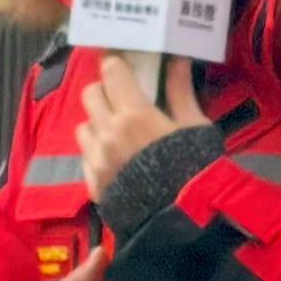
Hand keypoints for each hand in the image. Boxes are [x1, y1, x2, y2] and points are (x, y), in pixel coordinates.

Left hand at [77, 56, 208, 200]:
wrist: (186, 221)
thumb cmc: (196, 168)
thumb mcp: (195, 125)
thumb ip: (180, 90)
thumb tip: (177, 59)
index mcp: (133, 114)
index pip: (111, 71)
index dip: (118, 65)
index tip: (126, 65)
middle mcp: (107, 133)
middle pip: (90, 93)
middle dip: (106, 90)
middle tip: (123, 97)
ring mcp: (97, 160)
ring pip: (83, 126)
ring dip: (98, 122)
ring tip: (118, 132)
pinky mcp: (93, 184)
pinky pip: (85, 156)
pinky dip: (97, 151)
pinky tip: (116, 159)